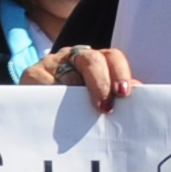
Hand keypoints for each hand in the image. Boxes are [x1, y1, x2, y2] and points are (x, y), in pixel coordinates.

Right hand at [23, 45, 138, 109]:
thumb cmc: (73, 107)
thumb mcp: (97, 99)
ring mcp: (51, 63)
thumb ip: (115, 94)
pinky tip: (58, 111)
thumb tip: (139, 93)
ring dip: (77, 96)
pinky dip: (54, 97)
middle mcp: (72, 56)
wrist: (37, 111)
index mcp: (94, 60)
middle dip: (101, 83)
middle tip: (105, 106)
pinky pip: (45, 84)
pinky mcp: (31, 74)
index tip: (124, 93)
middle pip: (91, 59)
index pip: (111, 57)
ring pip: (68, 75)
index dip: (119, 73)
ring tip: (82, 115)